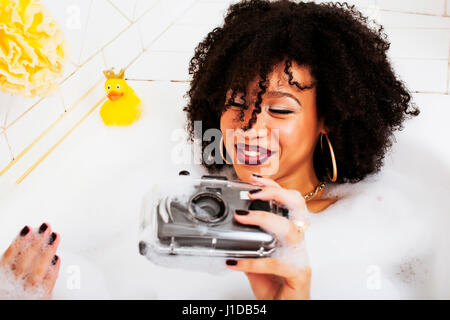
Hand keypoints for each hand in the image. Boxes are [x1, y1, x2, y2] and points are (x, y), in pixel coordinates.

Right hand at [0, 223, 60, 298]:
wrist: (20, 303)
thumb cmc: (15, 292)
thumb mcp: (8, 278)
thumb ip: (15, 263)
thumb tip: (27, 237)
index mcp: (1, 280)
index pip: (7, 260)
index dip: (18, 243)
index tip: (28, 228)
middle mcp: (10, 288)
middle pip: (23, 263)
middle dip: (35, 244)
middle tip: (46, 227)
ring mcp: (23, 295)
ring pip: (36, 272)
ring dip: (47, 253)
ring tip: (55, 236)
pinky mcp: (39, 300)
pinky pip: (46, 286)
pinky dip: (52, 271)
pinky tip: (58, 258)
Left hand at [226, 175, 310, 299]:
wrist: (284, 308)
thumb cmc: (274, 284)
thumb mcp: (255, 260)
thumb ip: (246, 246)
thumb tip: (228, 232)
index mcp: (288, 233)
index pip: (287, 201)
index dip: (273, 186)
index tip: (253, 178)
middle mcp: (297, 241)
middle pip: (297, 205)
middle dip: (275, 192)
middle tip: (252, 191)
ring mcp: (300, 255)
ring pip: (290, 229)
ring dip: (265, 218)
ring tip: (242, 216)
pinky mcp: (298, 272)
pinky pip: (275, 263)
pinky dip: (252, 262)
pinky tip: (235, 262)